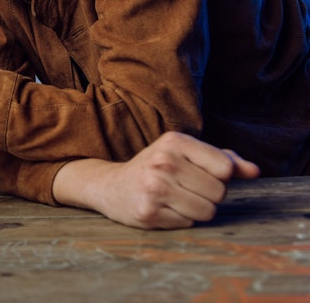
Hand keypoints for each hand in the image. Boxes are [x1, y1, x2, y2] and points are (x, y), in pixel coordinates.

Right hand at [53, 131, 259, 228]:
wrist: (110, 185)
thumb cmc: (156, 168)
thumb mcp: (185, 154)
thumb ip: (223, 159)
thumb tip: (255, 171)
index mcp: (174, 141)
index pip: (225, 168)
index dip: (220, 176)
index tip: (201, 173)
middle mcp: (163, 161)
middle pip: (219, 193)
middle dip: (209, 196)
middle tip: (186, 188)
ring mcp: (154, 187)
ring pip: (207, 211)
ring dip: (197, 210)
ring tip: (175, 199)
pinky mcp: (148, 211)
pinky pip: (188, 224)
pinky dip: (180, 220)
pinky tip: (163, 208)